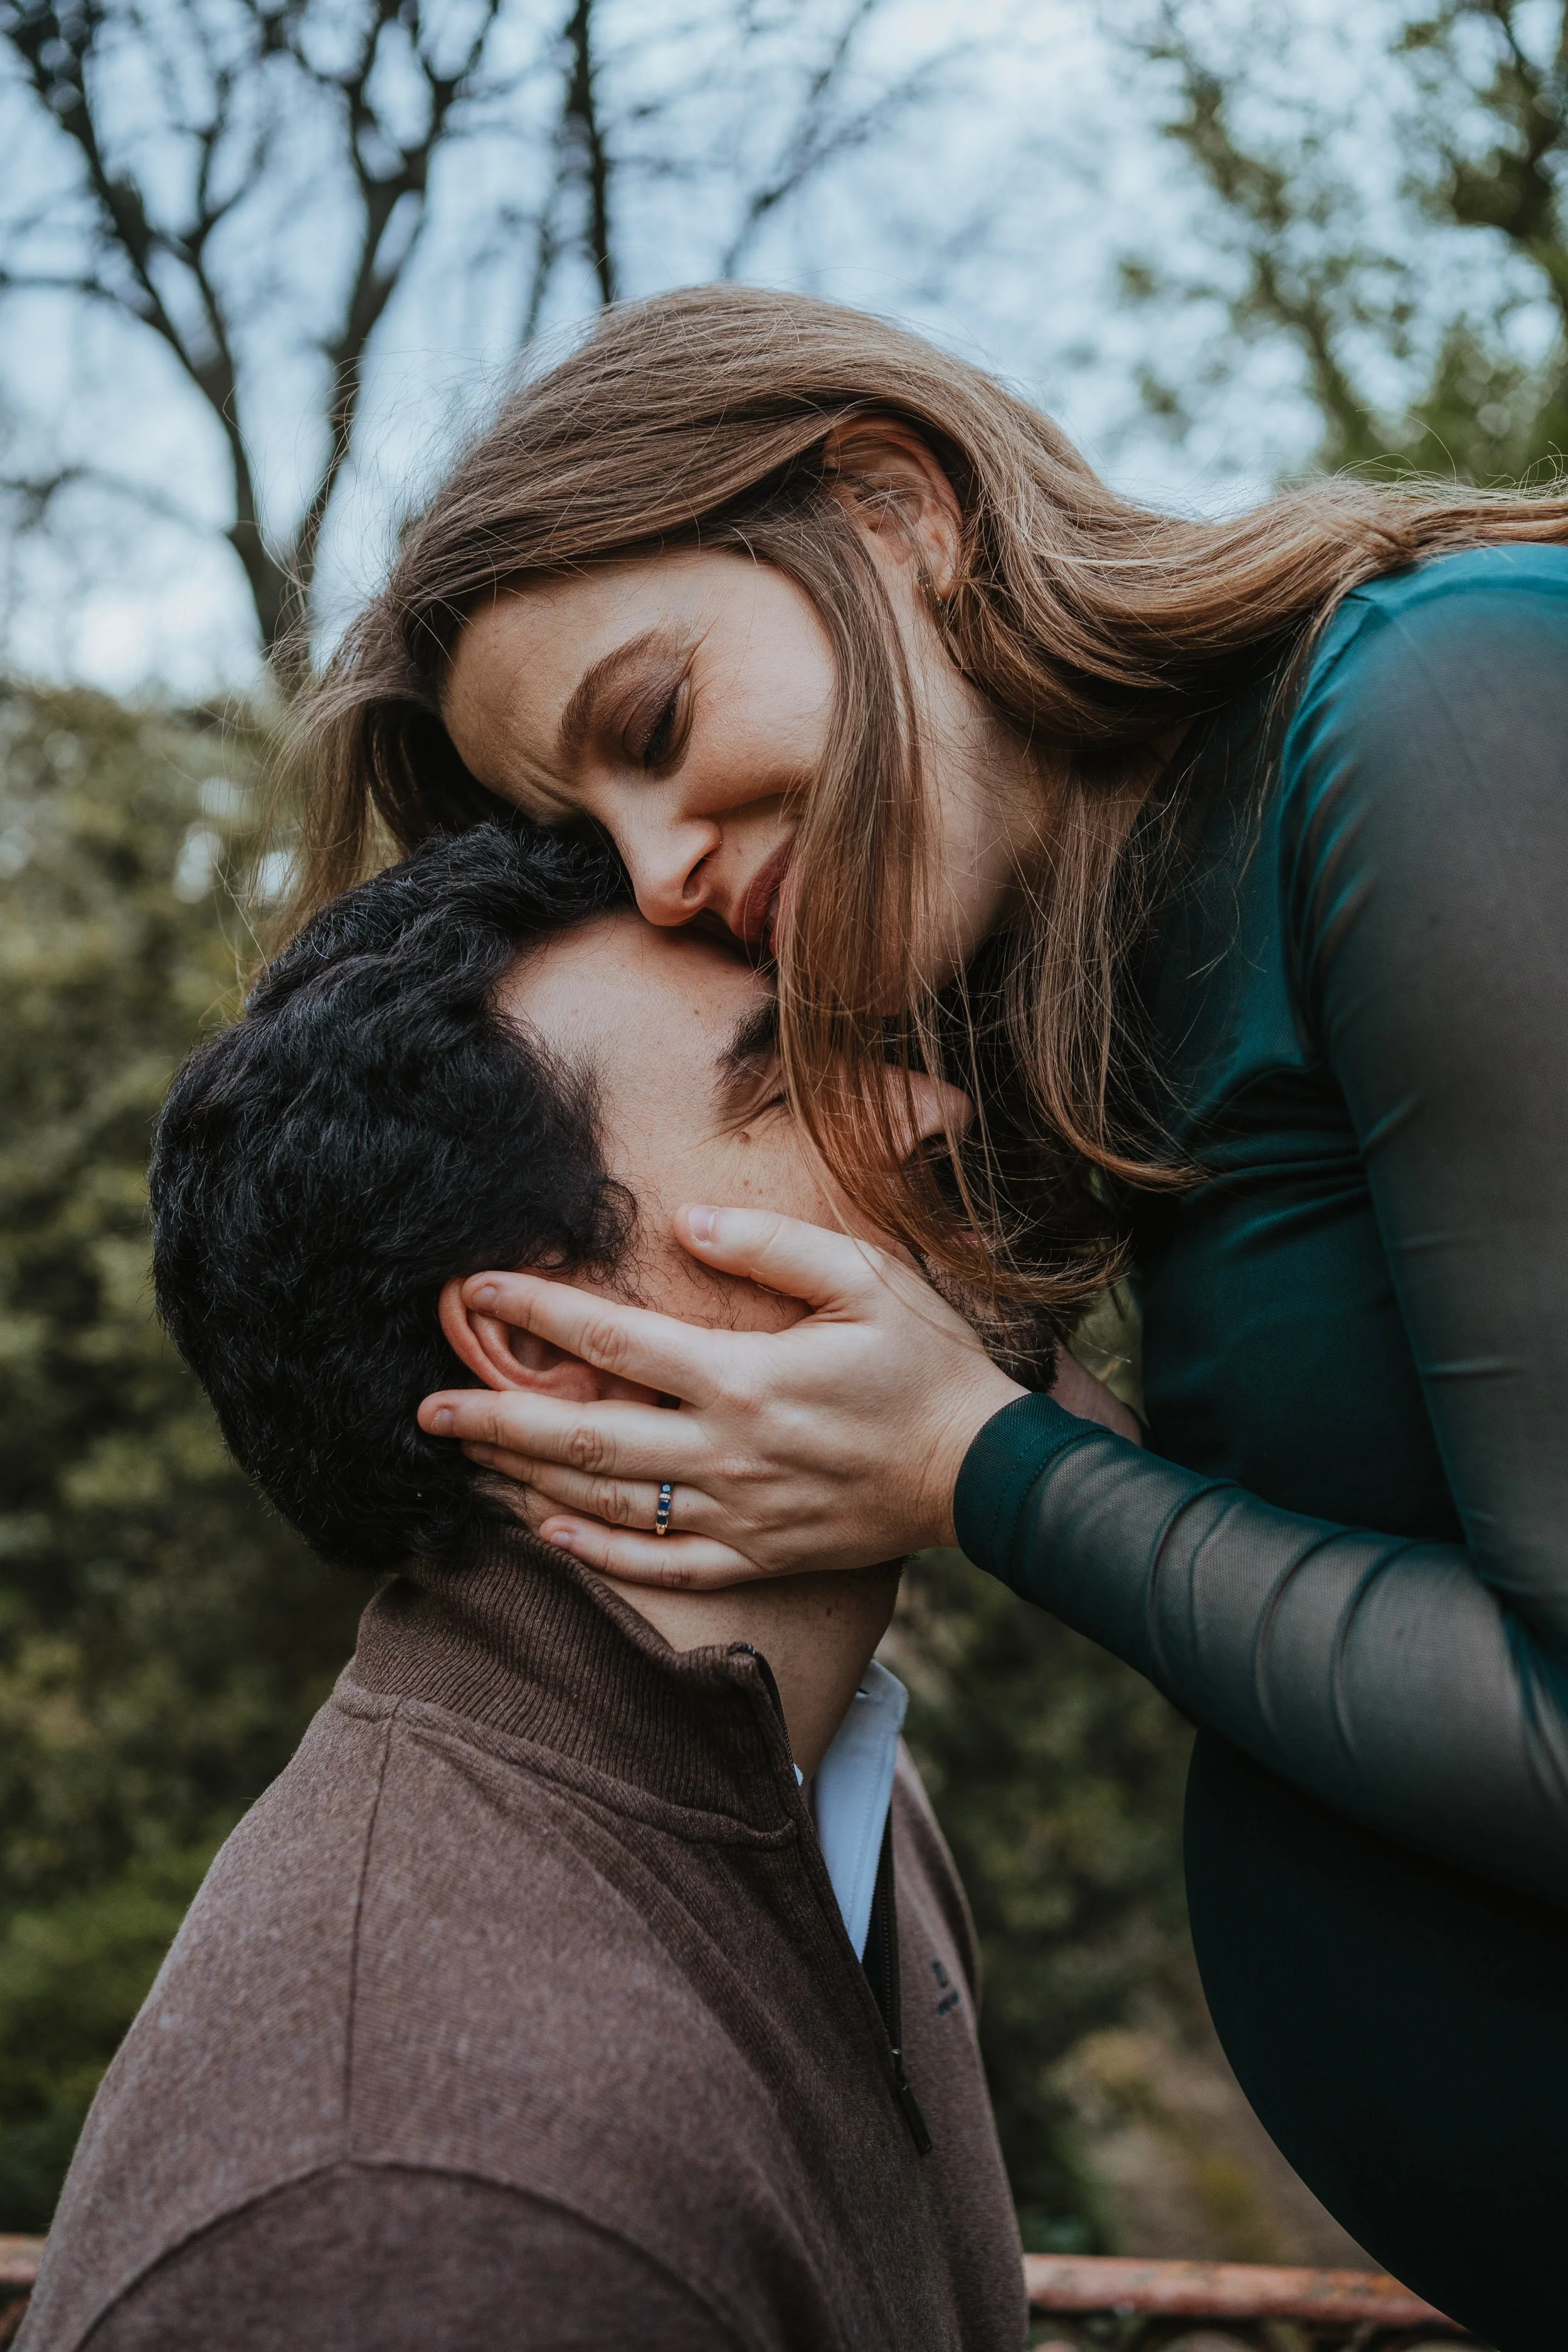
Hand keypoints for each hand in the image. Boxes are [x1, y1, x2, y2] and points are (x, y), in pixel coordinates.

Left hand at [417, 1206, 1026, 1587]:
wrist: (986, 1471)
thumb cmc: (928, 1361)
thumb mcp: (868, 1275)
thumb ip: (773, 1245)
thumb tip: (685, 1218)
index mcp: (745, 1376)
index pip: (615, 1338)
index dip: (538, 1312)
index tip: (475, 1290)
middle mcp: (727, 1452)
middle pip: (586, 1435)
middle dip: (497, 1419)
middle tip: (425, 1407)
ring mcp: (738, 1514)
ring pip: (608, 1502)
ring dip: (527, 1480)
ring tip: (463, 1460)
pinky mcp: (757, 1557)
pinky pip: (660, 1566)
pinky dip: (595, 1554)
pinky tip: (544, 1532)